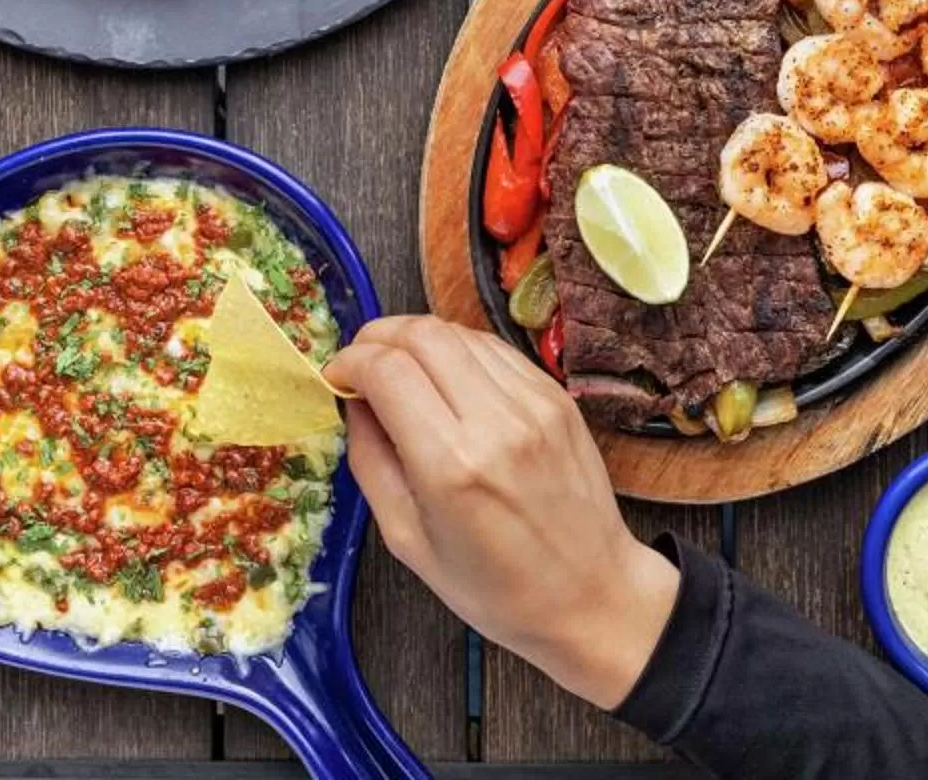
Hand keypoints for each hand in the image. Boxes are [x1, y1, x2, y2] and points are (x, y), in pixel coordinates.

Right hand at [322, 315, 677, 709]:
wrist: (591, 595)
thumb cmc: (494, 588)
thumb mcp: (407, 540)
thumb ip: (370, 460)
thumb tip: (352, 399)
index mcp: (452, 465)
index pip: (387, 369)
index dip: (349, 362)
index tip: (336, 378)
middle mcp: (497, 422)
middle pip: (422, 334)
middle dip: (378, 337)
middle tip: (362, 365)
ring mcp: (535, 403)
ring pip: (459, 332)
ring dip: (418, 340)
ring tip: (402, 371)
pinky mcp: (558, 397)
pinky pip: (496, 350)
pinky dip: (459, 352)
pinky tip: (447, 380)